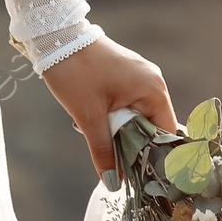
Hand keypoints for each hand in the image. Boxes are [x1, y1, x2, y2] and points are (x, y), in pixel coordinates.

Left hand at [42, 35, 176, 179]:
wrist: (54, 36)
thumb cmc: (75, 73)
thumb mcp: (88, 117)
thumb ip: (103, 151)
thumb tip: (112, 184)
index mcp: (153, 90)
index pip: (167, 133)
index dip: (157, 156)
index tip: (142, 174)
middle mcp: (152, 82)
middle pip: (151, 126)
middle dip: (130, 141)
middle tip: (109, 152)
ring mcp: (139, 75)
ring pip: (135, 116)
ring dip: (116, 128)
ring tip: (93, 129)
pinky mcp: (125, 74)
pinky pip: (127, 103)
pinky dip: (112, 114)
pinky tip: (91, 116)